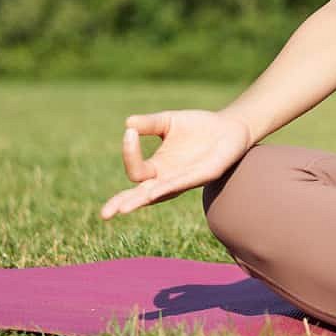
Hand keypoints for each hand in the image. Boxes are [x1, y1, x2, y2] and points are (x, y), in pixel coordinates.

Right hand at [99, 109, 253, 219]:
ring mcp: (185, 180)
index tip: (129, 133)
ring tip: (124, 208)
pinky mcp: (203, 176)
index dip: (129, 154)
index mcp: (158, 168)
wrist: (230, 126)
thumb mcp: (168, 121)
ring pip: (159, 194)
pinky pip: (183, 183)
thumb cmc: (197, 127)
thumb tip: (127, 123)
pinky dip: (168, 186)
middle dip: (123, 203)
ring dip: (142, 199)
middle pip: (140, 195)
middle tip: (106, 213)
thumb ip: (149, 124)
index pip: (135, 171)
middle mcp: (168, 179)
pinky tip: (155, 191)